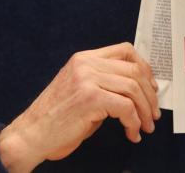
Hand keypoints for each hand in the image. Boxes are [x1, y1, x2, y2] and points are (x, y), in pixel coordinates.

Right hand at [0, 42, 160, 172]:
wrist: (31, 134)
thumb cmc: (56, 118)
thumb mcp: (81, 90)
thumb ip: (104, 82)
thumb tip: (136, 90)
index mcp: (84, 58)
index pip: (125, 50)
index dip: (144, 68)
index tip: (151, 87)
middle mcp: (86, 64)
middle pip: (134, 70)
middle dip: (150, 95)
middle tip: (153, 114)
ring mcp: (87, 79)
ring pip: (133, 88)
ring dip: (145, 111)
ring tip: (145, 126)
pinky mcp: (90, 98)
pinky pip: (125, 107)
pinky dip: (134, 122)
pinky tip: (131, 133)